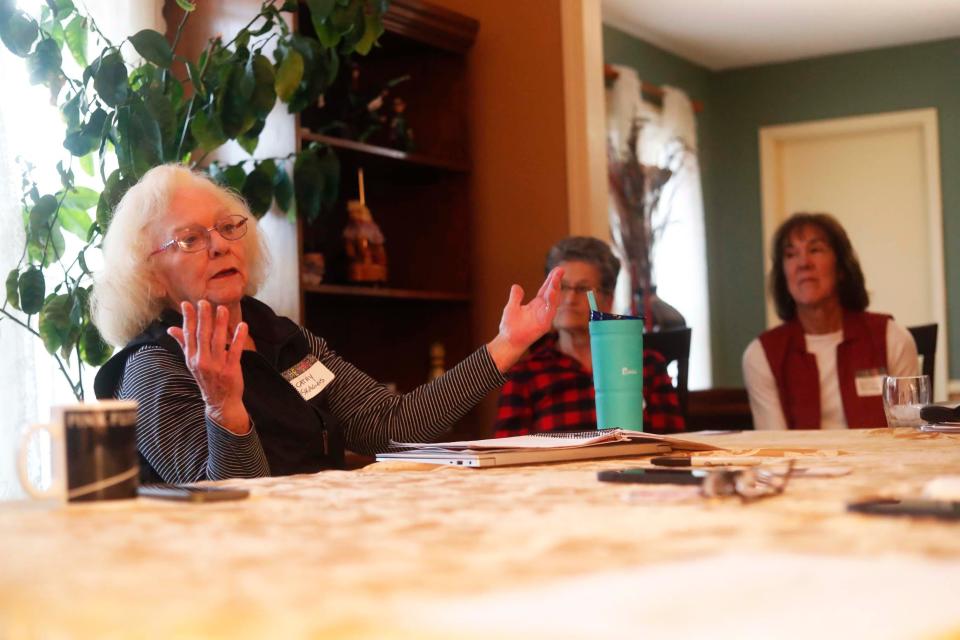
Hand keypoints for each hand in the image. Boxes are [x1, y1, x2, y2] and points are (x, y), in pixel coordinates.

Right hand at [167, 300, 249, 433]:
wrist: (220, 402)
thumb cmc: (206, 378)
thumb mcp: (192, 363)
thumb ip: (183, 344)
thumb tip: (170, 329)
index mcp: (191, 358)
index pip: (188, 335)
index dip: (188, 319)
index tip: (187, 304)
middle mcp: (201, 361)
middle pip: (202, 335)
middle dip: (203, 318)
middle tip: (204, 302)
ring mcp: (216, 366)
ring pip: (217, 341)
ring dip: (220, 324)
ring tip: (222, 309)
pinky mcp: (230, 370)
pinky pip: (235, 351)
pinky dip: (238, 338)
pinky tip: (242, 325)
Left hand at [487, 266, 563, 372]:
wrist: (508, 341)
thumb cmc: (510, 327)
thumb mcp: (511, 307)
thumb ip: (515, 297)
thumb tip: (516, 286)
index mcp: (536, 305)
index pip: (546, 289)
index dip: (551, 279)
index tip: (557, 269)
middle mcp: (543, 310)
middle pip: (552, 293)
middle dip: (556, 281)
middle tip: (560, 269)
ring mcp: (544, 317)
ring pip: (553, 301)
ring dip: (555, 289)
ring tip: (556, 278)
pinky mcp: (544, 325)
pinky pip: (549, 312)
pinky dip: (551, 302)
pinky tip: (552, 292)